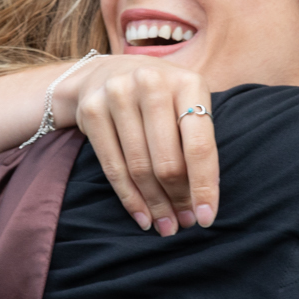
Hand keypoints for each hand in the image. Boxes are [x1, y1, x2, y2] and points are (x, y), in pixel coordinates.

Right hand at [56, 56, 217, 236]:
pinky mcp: (92, 110)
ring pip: (139, 168)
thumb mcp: (185, 106)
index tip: (206, 218)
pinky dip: (130, 198)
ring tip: (165, 225)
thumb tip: (204, 199)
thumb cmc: (160, 99)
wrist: (107, 73)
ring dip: (155, 204)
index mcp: (187, 83)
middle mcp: (152, 83)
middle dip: (177, 199)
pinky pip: (113, 167)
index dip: (204, 186)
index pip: (199, 145)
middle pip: (168, 161)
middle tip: (182, 223)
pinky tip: (142, 216)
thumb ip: (197, 143)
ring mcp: (118, 94)